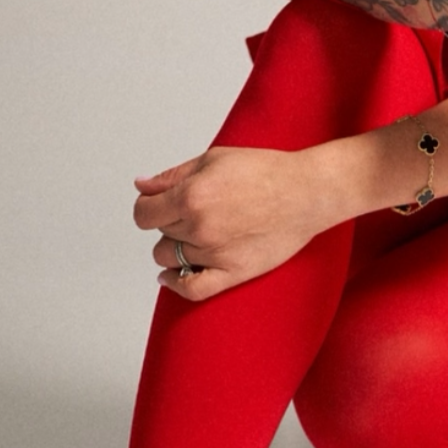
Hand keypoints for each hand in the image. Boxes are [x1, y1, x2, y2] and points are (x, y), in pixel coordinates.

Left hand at [132, 146, 327, 300]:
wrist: (307, 191)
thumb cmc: (267, 171)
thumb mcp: (215, 159)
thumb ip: (173, 175)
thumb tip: (141, 186)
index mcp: (192, 195)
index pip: (144, 213)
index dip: (149, 206)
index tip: (158, 204)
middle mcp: (199, 226)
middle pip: (159, 233)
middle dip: (169, 221)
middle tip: (194, 210)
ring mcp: (214, 252)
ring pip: (169, 258)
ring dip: (176, 246)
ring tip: (198, 232)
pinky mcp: (231, 273)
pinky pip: (190, 289)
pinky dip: (174, 283)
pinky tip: (171, 274)